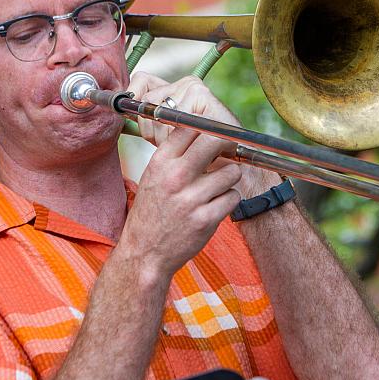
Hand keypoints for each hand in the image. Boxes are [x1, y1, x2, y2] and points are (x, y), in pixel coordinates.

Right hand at [118, 74, 246, 277]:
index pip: (190, 127)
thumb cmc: (152, 210)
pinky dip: (229, 199)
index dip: (207, 129)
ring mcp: (191, 199)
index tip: (214, 135)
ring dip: (229, 178)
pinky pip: (233, 196)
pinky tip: (216, 204)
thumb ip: (175, 154)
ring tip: (218, 186)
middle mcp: (175, 177)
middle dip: (226, 145)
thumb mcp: (153, 175)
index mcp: (160, 163)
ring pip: (231, 172)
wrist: (145, 253)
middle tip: (227, 152)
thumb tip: (204, 131)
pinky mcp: (206, 219)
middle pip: (214, 142)